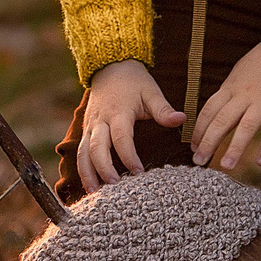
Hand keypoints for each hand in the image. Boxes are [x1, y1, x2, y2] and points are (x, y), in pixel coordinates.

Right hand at [75, 60, 186, 193]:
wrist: (110, 67)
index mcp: (118, 112)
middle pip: (96, 148)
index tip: (138, 171)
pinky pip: (80, 151)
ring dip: (87, 173)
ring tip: (94, 193)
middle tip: (115, 186)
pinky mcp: (86, 129)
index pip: (121, 138)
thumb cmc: (134, 82)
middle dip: (103, 168)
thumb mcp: (151, 92)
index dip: (128, 156)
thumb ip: (164, 109)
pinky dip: (83, 168)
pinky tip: (89, 184)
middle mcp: (100, 120)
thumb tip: (181, 119)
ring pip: (82, 152)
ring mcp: (90, 125)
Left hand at [191, 30, 260, 171]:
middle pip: (221, 121)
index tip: (192, 146)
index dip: (198, 130)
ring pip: (246, 127)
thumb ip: (231, 91)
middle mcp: (244, 94)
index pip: (208, 111)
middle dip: (208, 143)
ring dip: (235, 148)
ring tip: (226, 166)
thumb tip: (220, 110)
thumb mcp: (241, 71)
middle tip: (198, 162)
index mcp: (231, 86)